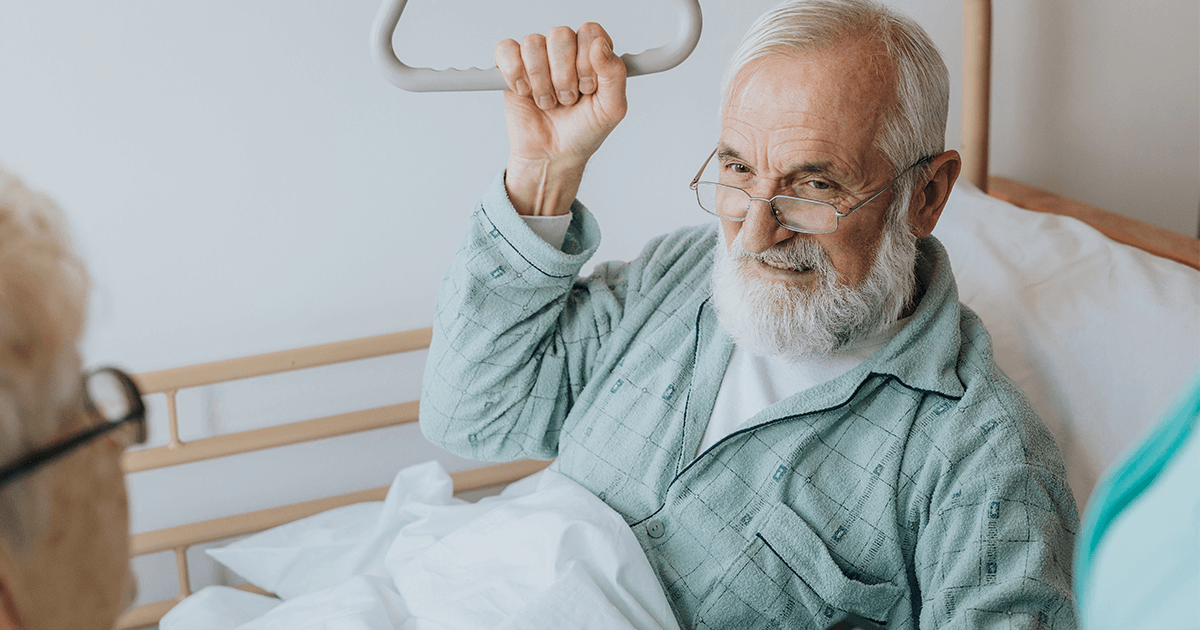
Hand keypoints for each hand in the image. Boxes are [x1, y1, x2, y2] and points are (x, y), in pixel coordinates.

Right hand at [496, 23, 626, 214]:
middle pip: (560, 35)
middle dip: (563, 76)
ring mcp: (538, 56)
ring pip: (533, 44)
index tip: (587, 88)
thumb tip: (600, 45)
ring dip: (541, 82)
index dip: (587, 60)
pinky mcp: (511, 66)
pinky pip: (506, 50)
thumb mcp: (611, 109)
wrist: (553, 156)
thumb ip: (615, 74)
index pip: (590, 32)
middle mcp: (566, 50)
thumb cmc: (583, 132)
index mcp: (593, 53)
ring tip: (548, 102)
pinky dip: (515, 74)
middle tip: (567, 100)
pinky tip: (525, 93)